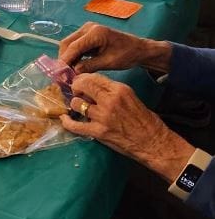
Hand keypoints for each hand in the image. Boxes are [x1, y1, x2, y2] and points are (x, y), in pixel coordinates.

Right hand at [58, 22, 171, 73]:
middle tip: (62, 75)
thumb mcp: (109, 63)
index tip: (59, 75)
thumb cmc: (127, 55)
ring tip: (67, 72)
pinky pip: (75, 44)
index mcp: (96, 33)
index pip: (73, 47)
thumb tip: (73, 72)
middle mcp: (89, 28)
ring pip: (68, 44)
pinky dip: (73, 55)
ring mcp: (87, 29)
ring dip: (67, 58)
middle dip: (63, 59)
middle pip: (67, 43)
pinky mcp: (88, 34)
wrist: (139, 48)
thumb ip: (89, 66)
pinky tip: (74, 66)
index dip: (64, 62)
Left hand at [62, 73, 192, 181]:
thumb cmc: (144, 120)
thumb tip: (92, 88)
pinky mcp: (98, 131)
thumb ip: (111, 92)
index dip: (83, 79)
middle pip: (82, 86)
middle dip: (75, 87)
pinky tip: (65, 119)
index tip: (80, 83)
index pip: (93, 77)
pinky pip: (74, 125)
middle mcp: (110, 100)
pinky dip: (67, 122)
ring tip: (78, 108)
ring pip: (76, 103)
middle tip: (76, 93)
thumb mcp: (130, 97)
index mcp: (119, 90)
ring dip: (74, 105)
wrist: (153, 142)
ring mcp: (102, 116)